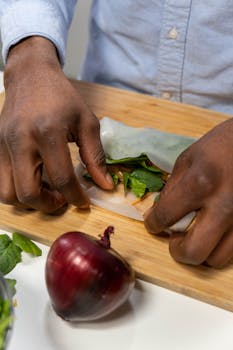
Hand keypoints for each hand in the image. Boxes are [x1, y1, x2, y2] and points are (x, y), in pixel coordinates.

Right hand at [0, 37, 112, 212]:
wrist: (31, 76)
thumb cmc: (62, 98)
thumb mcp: (87, 122)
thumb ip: (96, 156)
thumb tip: (105, 185)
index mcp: (48, 132)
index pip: (61, 178)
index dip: (75, 196)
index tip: (83, 201)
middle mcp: (20, 141)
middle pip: (28, 193)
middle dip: (48, 206)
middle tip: (62, 199)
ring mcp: (2, 145)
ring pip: (8, 193)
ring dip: (30, 201)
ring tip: (47, 190)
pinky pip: (0, 181)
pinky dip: (17, 189)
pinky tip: (34, 179)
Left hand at [144, 119, 232, 267]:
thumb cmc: (220, 145)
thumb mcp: (188, 159)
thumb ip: (171, 189)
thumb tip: (157, 214)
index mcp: (201, 183)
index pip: (166, 216)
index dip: (153, 224)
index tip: (153, 224)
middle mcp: (224, 205)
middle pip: (194, 252)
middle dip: (177, 251)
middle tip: (175, 239)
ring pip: (217, 259)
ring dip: (201, 252)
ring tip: (197, 234)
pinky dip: (219, 246)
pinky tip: (215, 230)